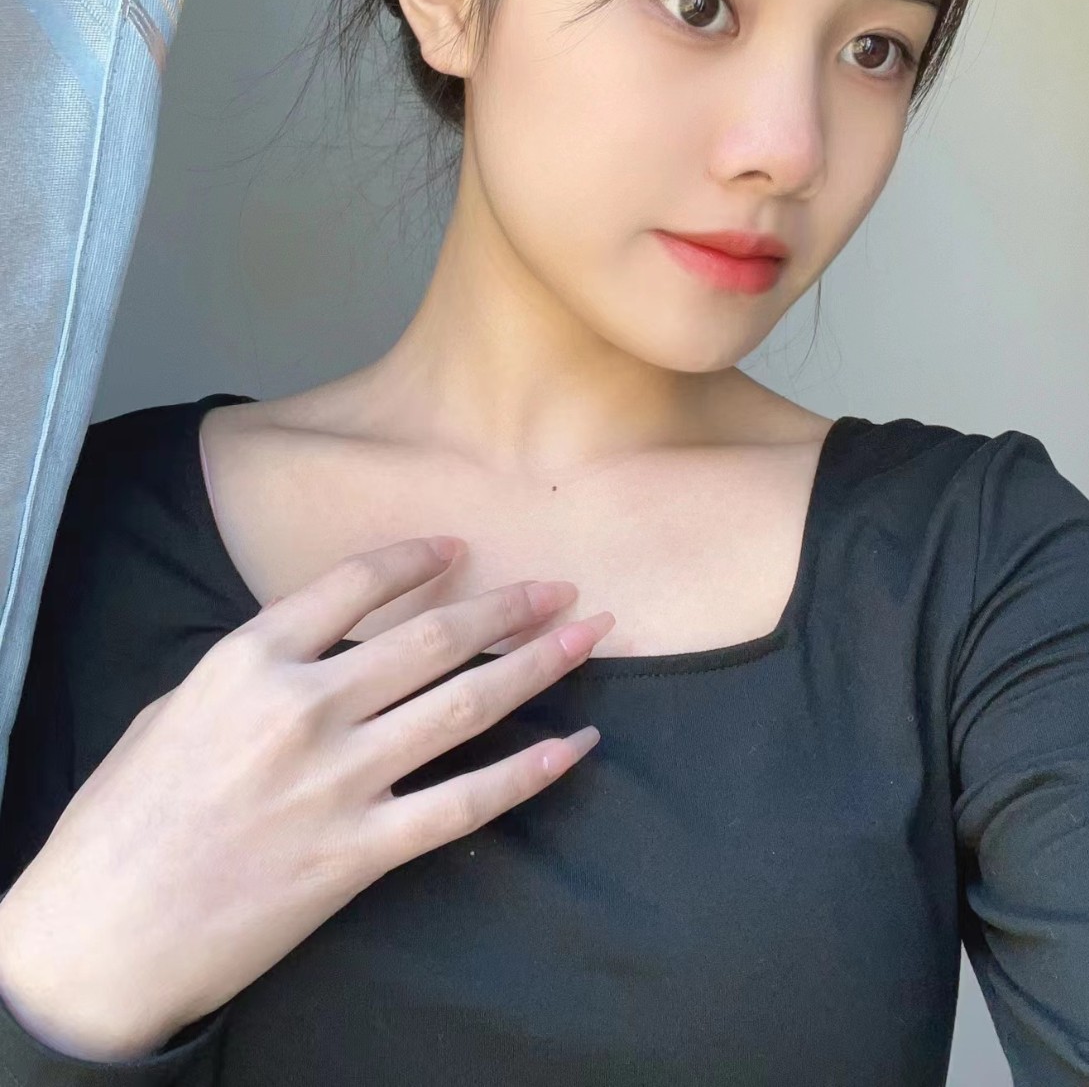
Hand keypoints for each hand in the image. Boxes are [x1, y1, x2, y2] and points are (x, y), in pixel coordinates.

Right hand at [0, 536, 610, 1061]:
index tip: (461, 549)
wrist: (102, 933)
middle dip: (508, 607)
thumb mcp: (177, 707)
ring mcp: (338, 781)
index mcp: (249, 659)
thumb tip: (325, 642)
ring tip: (591, 635)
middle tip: (562, 588)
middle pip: (432, 638)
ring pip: (464, 705)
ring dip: (538, 665)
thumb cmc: (126, 815)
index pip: (356, 584)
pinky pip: (463, 803)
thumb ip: (257, 668)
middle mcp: (304, 707)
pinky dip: (527, 772)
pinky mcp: (359, 852)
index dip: (418, 559)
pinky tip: (574, 744)